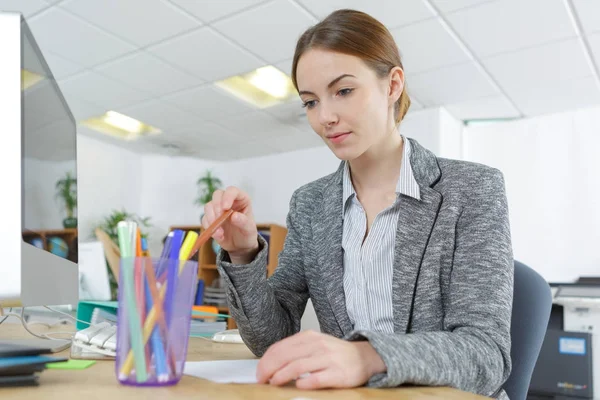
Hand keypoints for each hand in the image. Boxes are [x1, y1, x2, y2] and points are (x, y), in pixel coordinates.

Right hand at [201, 186, 258, 263]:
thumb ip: (244, 222)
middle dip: (216, 206)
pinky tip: (218, 235)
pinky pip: (205, 219)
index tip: (226, 207)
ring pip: (208, 206)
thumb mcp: (249, 230)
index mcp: (241, 200)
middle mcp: (229, 201)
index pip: (233, 191)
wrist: (240, 245)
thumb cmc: (247, 234)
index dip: (228, 196)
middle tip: (219, 218)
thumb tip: (234, 216)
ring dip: (212, 219)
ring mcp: (218, 209)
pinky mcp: (211, 218)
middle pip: (217, 195)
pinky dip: (209, 227)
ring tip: (220, 232)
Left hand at [256, 330, 385, 388]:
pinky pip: (316, 379)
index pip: (281, 347)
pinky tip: (297, 386)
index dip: (266, 361)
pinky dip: (304, 383)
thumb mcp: (314, 344)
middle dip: (269, 369)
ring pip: (297, 366)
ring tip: (273, 383)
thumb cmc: (335, 354)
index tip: (259, 372)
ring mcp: (328, 359)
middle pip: (285, 356)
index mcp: (309, 337)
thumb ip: (295, 350)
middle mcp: (317, 345)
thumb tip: (271, 362)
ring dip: (281, 375)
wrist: (364, 357)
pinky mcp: (337, 373)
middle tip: (262, 380)